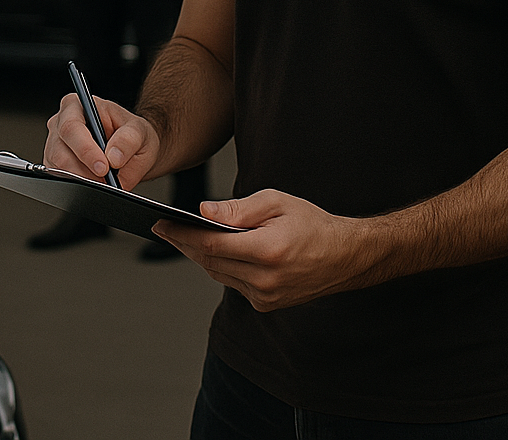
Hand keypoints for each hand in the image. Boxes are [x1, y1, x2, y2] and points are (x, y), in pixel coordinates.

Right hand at [43, 91, 160, 190]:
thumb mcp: (139, 132)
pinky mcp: (56, 164)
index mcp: (78, 105)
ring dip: (82, 179)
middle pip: (60, 151)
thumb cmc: (132, 133)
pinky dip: (78, 184)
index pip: (72, 127)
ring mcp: (56, 144)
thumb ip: (128, 141)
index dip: (85, 150)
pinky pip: (60, 178)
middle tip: (106, 181)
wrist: (133, 148)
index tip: (103, 167)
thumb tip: (114, 157)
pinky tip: (95, 182)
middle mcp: (61, 123)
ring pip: (58, 167)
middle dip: (84, 171)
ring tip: (104, 181)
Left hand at [154, 190, 380, 311]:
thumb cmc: (313, 224)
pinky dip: (220, 267)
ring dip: (200, 257)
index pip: (211, 244)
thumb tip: (204, 212)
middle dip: (184, 244)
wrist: (345, 256)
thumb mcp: (277, 202)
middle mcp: (265, 279)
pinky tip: (214, 252)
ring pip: (218, 274)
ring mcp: (265, 296)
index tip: (162, 224)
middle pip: (209, 262)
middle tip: (165, 229)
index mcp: (268, 251)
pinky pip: (232, 283)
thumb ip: (238, 208)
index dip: (182, 234)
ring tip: (184, 237)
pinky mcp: (266, 304)